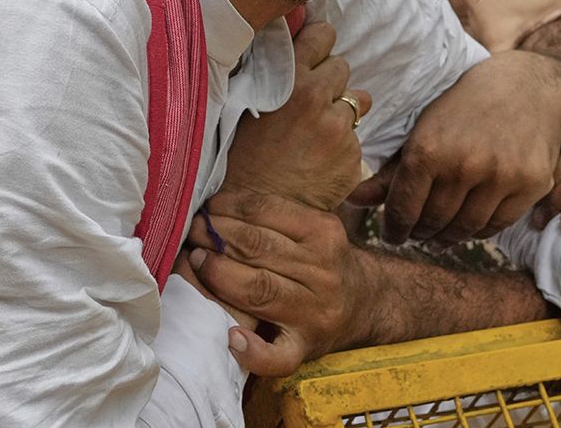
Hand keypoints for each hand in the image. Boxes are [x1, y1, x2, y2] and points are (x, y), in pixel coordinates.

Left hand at [186, 186, 362, 375]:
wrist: (369, 303)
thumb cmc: (324, 261)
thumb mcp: (314, 228)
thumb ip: (274, 216)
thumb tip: (215, 204)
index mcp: (323, 233)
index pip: (264, 212)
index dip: (226, 208)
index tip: (205, 208)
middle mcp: (322, 271)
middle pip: (256, 247)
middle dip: (215, 236)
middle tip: (191, 231)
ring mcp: (314, 312)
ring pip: (258, 290)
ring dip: (218, 274)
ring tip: (195, 260)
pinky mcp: (305, 347)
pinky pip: (277, 356)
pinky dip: (253, 351)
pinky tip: (231, 337)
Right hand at [222, 21, 368, 210]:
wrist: (254, 209)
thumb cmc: (239, 156)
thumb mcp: (244, 102)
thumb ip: (270, 71)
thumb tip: (288, 41)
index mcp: (290, 79)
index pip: (322, 35)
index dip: (319, 43)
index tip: (314, 53)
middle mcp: (319, 98)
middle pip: (342, 66)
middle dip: (330, 80)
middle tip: (310, 100)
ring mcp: (340, 128)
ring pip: (357, 100)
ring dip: (341, 110)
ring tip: (317, 130)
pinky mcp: (353, 156)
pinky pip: (356, 137)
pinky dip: (342, 144)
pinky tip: (319, 158)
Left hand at [350, 51, 560, 244]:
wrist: (527, 87)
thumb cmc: (464, 109)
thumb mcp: (422, 131)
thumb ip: (389, 173)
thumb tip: (352, 201)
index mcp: (428, 149)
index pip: (402, 209)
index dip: (394, 230)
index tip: (392, 236)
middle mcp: (463, 165)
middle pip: (432, 222)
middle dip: (419, 234)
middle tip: (415, 236)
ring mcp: (500, 176)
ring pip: (464, 229)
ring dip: (447, 238)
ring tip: (438, 238)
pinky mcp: (530, 184)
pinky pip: (496, 225)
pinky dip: (477, 232)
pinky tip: (467, 227)